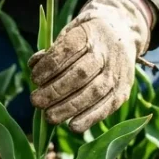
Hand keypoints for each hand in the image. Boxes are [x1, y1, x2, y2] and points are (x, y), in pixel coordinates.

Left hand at [28, 0, 150, 131]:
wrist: (122, 32)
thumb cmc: (86, 36)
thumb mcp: (70, 31)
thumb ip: (53, 50)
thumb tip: (34, 67)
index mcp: (90, 33)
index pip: (68, 50)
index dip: (49, 66)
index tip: (34, 78)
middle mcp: (107, 51)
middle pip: (80, 74)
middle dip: (55, 91)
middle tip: (36, 101)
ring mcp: (117, 71)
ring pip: (94, 92)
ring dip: (69, 108)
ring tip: (49, 117)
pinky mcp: (123, 89)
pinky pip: (108, 106)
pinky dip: (90, 118)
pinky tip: (73, 126)